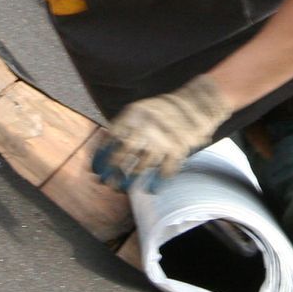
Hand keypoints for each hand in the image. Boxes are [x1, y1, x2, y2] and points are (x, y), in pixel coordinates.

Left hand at [89, 74, 228, 190]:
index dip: (102, 155)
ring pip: (141, 166)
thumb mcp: (141, 110)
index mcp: (134, 115)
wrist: (197, 102)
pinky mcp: (178, 149)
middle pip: (123, 154)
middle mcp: (145, 127)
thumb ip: (126, 126)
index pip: (111, 138)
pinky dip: (157, 183)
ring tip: (123, 189)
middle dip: (113, 172)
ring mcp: (162, 139)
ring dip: (131, 180)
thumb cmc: (164, 110)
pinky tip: (151, 189)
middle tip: (108, 184)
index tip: (95, 169)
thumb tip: (106, 147)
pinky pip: (164, 171)